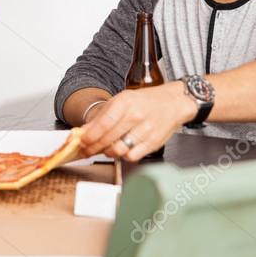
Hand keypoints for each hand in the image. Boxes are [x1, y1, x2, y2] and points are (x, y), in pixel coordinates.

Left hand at [80, 83, 195, 160]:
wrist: (173, 102)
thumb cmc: (146, 101)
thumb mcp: (121, 100)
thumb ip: (102, 116)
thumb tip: (85, 131)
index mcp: (125, 102)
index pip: (103, 124)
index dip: (90, 136)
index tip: (82, 142)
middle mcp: (136, 116)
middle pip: (109, 138)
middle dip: (93, 147)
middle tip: (87, 150)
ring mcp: (146, 130)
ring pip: (119, 150)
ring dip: (108, 153)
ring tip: (105, 149)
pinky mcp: (154, 143)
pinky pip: (132, 156)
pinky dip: (124, 156)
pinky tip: (122, 150)